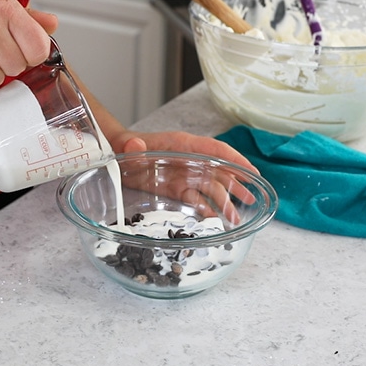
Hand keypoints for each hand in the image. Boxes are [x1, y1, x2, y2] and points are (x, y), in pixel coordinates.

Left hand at [112, 130, 258, 222]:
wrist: (114, 155)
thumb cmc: (123, 145)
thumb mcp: (125, 145)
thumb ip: (132, 145)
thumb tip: (136, 145)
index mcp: (182, 144)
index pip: (215, 150)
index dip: (235, 160)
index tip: (251, 171)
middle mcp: (189, 160)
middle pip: (219, 171)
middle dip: (236, 185)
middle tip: (251, 198)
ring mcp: (184, 176)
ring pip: (210, 188)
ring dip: (223, 202)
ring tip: (235, 218)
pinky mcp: (177, 189)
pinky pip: (196, 200)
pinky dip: (205, 210)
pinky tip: (213, 220)